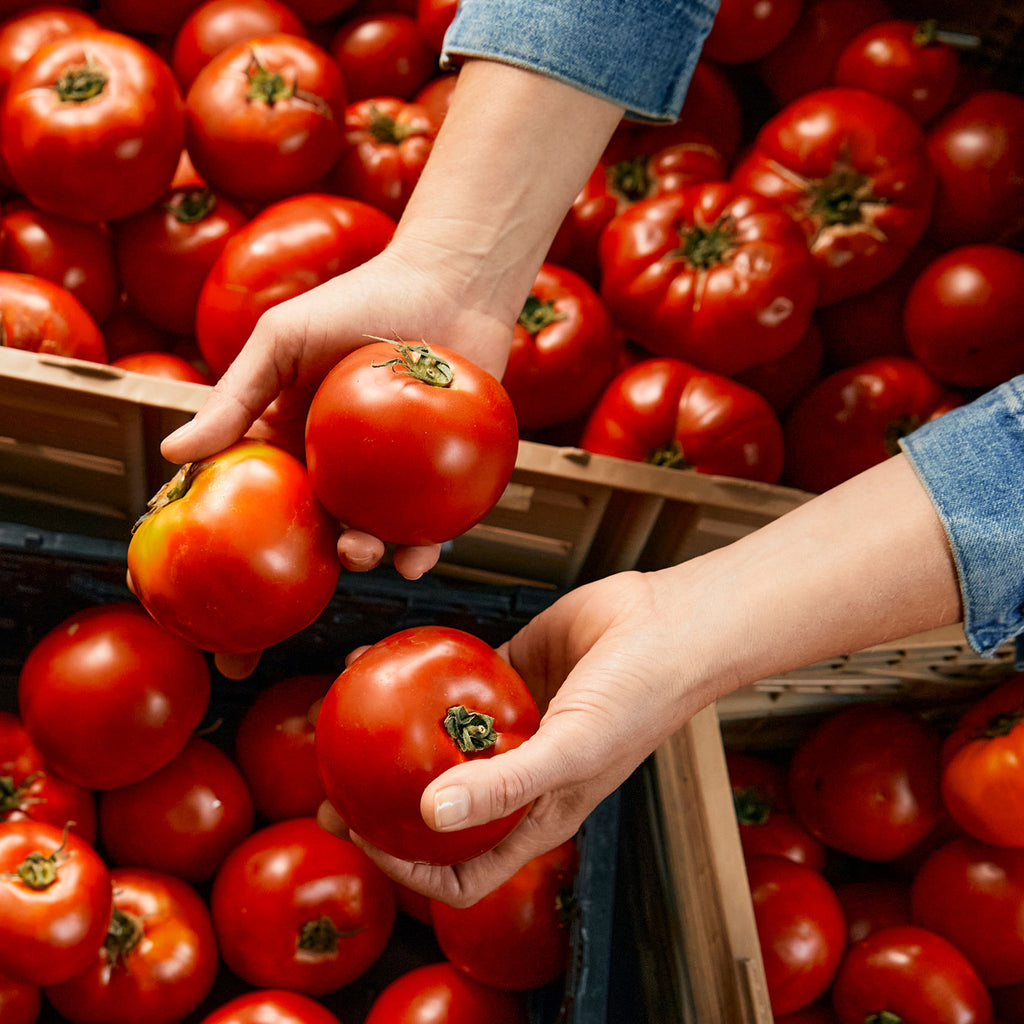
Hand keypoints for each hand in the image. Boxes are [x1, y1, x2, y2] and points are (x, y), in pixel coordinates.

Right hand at [159, 241, 515, 583]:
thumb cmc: (361, 300)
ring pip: (378, 531)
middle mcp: (342, 463)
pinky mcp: (443, 473)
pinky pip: (434, 521)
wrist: (449, 283)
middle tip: (337, 548)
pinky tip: (422, 553)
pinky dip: (427, 544)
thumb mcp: (283, 340)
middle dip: (325, 549)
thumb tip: (171, 454)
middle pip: (325, 522)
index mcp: (296, 438)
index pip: (268, 491)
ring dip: (374, 556)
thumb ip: (235, 397)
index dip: (253, 525)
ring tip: (375, 555)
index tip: (236, 556)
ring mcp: (394, 472)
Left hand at [318, 568, 706, 905]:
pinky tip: (379, 658)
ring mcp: (508, 722)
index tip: (367, 840)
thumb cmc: (642, 697)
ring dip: (389, 738)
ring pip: (436, 741)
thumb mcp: (574, 750)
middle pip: (438, 808)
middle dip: (381, 810)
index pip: (466, 868)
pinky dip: (414, 675)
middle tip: (329, 792)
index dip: (413, 870)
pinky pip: (449, 680)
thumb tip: (430, 814)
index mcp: (537, 814)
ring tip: (341, 725)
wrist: (667, 623)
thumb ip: (506, 785)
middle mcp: (517, 773)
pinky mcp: (505, 671)